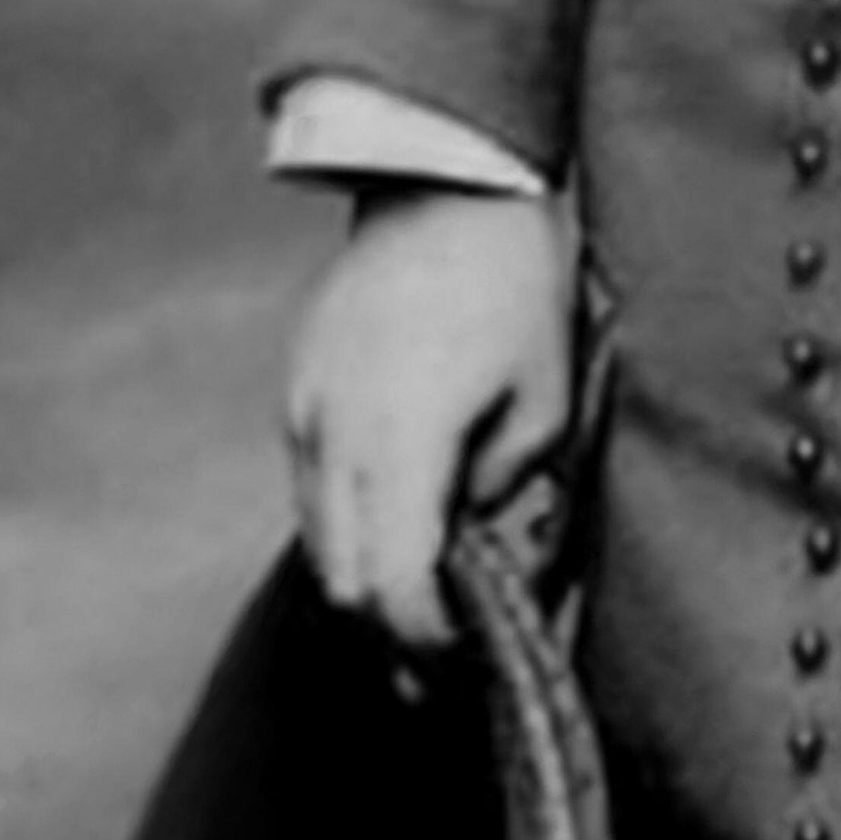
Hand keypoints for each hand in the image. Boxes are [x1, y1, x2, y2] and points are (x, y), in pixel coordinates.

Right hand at [282, 180, 581, 650]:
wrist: (447, 180)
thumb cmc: (511, 284)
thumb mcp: (542, 401)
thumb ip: (506, 494)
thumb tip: (480, 548)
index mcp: (399, 443)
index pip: (391, 590)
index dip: (426, 643)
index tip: (463, 659)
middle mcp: (332, 434)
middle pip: (343, 581)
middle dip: (393, 625)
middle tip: (449, 647)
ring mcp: (304, 409)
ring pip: (321, 538)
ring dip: (369, 571)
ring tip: (430, 580)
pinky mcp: (298, 387)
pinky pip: (314, 484)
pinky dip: (352, 517)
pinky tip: (403, 507)